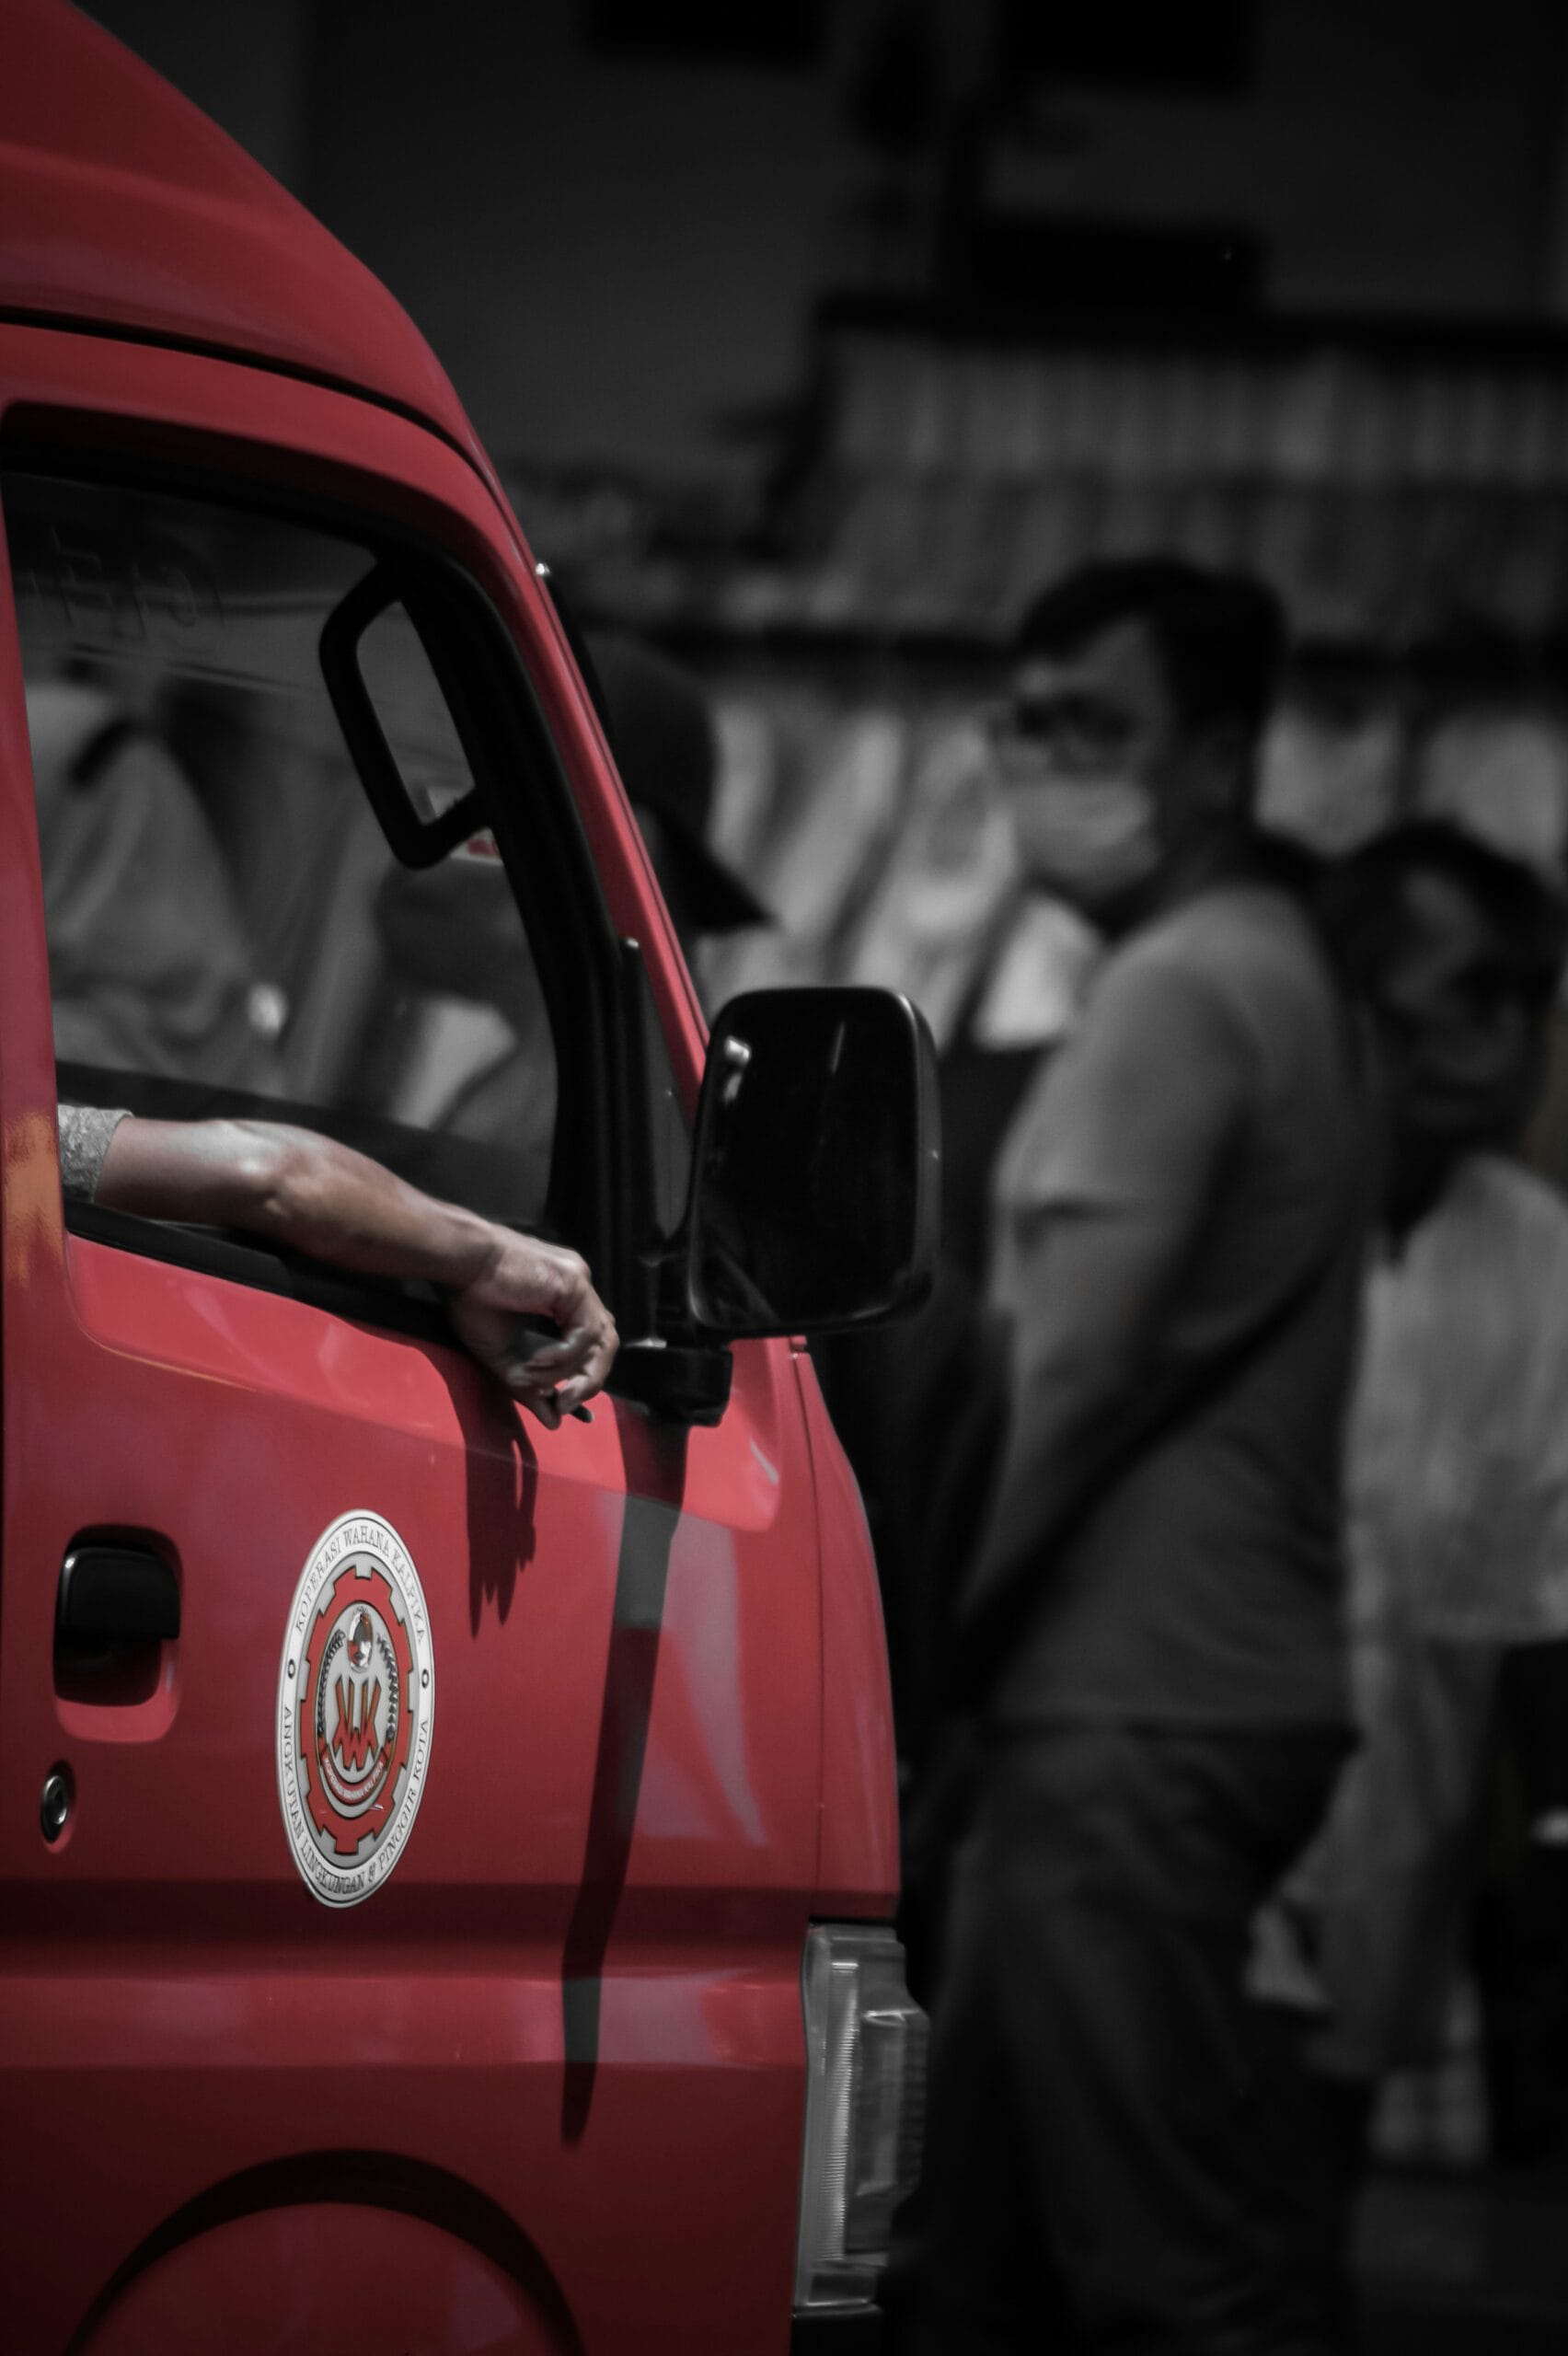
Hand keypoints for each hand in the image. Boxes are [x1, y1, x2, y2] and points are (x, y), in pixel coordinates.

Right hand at [449, 1231, 617, 1427]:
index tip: (564, 1403)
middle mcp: (578, 1289)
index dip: (584, 1375)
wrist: (460, 1263)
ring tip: (533, 1378)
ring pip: (597, 1342)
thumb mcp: (505, 1356)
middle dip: (589, 1380)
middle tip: (565, 1404)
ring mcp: (580, 1284)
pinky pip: (585, 1333)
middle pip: (605, 1343)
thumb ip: (531, 1386)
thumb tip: (555, 1422)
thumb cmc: (473, 1300)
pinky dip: (564, 1355)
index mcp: (564, 1298)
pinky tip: (536, 1360)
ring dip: (567, 1371)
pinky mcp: (575, 1284)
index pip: (591, 1342)